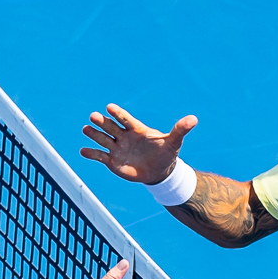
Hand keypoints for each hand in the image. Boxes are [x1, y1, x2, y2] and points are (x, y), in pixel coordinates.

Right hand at [80, 103, 197, 186]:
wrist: (159, 171)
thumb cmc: (165, 153)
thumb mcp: (174, 142)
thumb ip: (180, 130)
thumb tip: (194, 119)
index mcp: (137, 129)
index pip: (126, 119)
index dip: (118, 114)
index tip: (109, 107)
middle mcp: (124, 137)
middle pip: (111, 127)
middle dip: (102, 122)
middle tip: (93, 116)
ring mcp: (117, 148)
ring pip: (103, 139)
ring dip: (94, 135)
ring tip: (86, 129)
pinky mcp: (112, 161)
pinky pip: (100, 156)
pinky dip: (91, 154)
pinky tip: (83, 151)